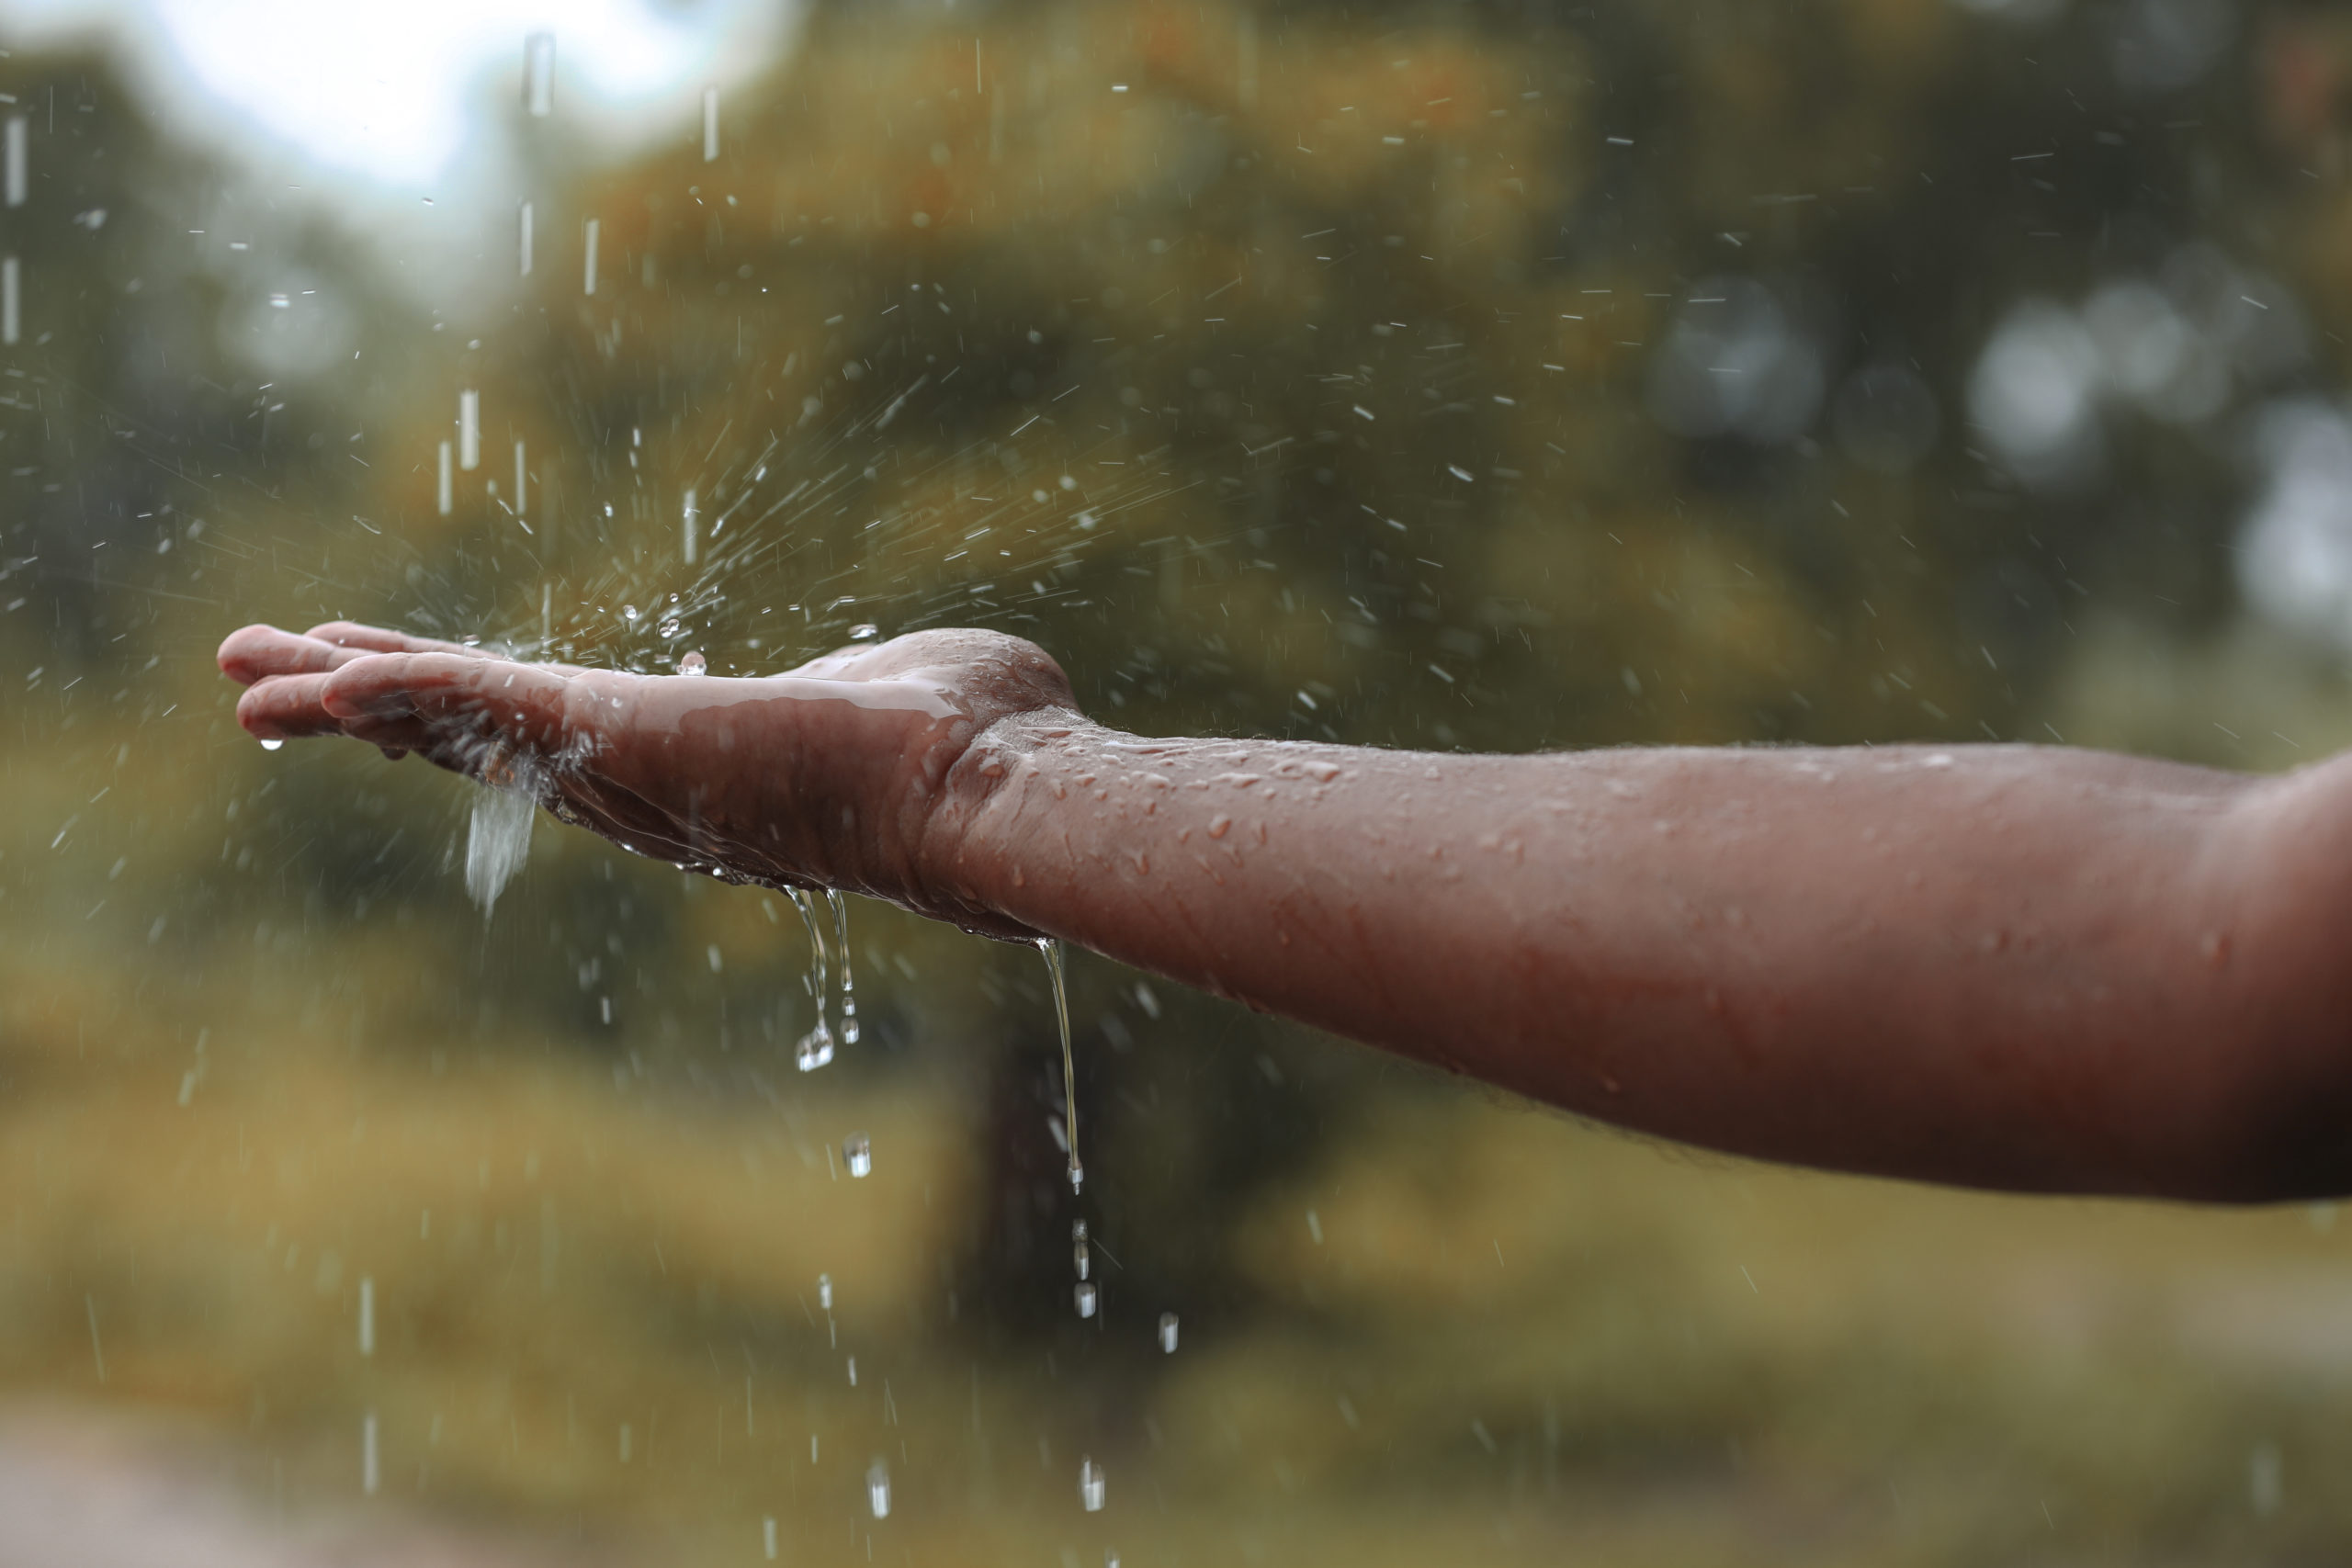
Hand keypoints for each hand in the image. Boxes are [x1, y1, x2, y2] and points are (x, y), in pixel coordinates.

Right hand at [216, 621, 1077, 934]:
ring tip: (245, 674)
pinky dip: (397, 690)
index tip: (394, 683)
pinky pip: (483, 710)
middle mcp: (640, 786)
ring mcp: (626, 771)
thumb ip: (846, 687)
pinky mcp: (624, 742)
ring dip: (345, 698)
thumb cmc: (973, 743)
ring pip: (453, 726)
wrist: (994, 790)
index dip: (458, 708)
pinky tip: (315, 675)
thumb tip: (859, 679)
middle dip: (364, 708)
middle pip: (468, 738)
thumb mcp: (879, 691)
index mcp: (687, 766)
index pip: (545, 733)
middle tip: (261, 685)